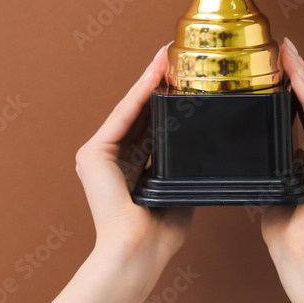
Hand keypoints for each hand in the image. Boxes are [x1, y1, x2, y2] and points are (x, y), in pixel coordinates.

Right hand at [74, 44, 192, 267]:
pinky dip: (141, 92)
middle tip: (176, 53)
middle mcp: (112, 155)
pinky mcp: (94, 152)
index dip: (167, 97)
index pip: (152, 123)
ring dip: (151, 79)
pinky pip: (124, 115)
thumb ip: (184, 163)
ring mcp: (99, 152)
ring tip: (168, 54)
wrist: (139, 249)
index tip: (183, 74)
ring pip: (132, 107)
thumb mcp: (178, 185)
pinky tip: (156, 73)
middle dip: (158, 81)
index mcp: (130, 164)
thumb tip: (209, 143)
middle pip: (140, 110)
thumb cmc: (160, 230)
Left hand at [261, 38, 303, 269]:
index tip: (285, 62)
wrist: (303, 259)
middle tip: (285, 46)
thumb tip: (264, 139)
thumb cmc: (290, 233)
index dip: (301, 86)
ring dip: (303, 77)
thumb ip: (284, 158)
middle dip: (302, 74)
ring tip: (286, 52)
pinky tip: (293, 75)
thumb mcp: (283, 183)